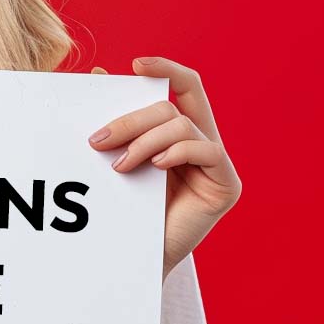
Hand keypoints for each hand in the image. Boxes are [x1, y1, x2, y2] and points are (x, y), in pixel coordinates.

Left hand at [88, 56, 240, 278]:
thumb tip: (96, 72)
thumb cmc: (123, 207)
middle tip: (97, 140)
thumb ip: (112, 118)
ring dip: (143, 141)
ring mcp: (217, 163)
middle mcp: (203, 142)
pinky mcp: (226, 184)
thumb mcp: (115, 155)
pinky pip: (206, 150)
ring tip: (119, 165)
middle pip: (172, 106)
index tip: (135, 63)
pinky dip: (176, 151)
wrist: (132, 259)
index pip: (184, 86)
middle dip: (131, 118)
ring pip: (182, 125)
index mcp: (180, 131)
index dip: (165, 68)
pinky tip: (155, 167)